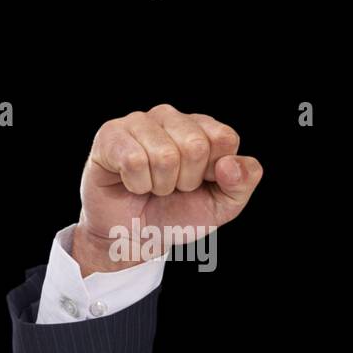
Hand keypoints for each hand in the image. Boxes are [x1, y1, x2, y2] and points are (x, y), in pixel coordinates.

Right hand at [74, 105, 262, 275]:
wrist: (137, 235)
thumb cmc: (180, 214)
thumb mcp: (223, 205)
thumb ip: (242, 183)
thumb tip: (230, 164)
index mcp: (204, 129)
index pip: (224, 138)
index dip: (215, 172)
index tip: (203, 182)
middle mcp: (172, 118)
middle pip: (195, 145)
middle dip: (187, 180)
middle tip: (174, 187)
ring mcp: (139, 122)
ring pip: (164, 155)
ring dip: (161, 185)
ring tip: (153, 186)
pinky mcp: (111, 135)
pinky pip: (134, 160)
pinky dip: (137, 184)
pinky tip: (132, 183)